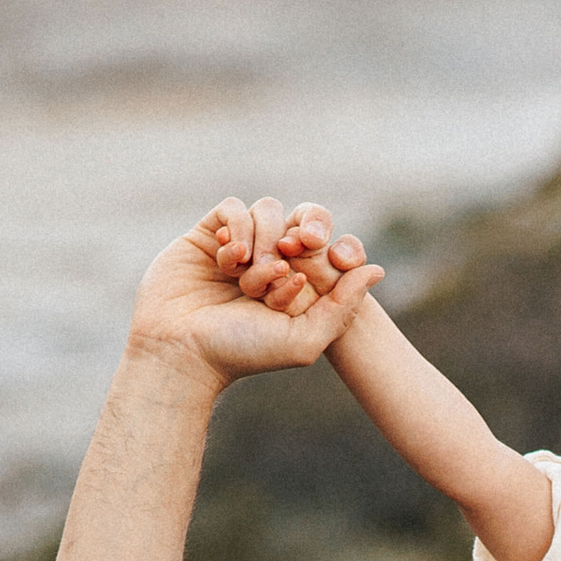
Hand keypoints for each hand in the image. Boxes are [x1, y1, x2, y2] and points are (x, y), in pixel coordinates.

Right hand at [126, 199, 384, 383]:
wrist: (182, 352)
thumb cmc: (242, 352)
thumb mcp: (304, 339)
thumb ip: (344, 306)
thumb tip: (378, 269)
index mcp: (298, 284)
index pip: (325, 246)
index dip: (325, 251)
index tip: (312, 274)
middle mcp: (270, 261)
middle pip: (298, 222)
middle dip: (296, 242)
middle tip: (280, 270)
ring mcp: (239, 246)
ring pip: (267, 211)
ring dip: (263, 240)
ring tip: (246, 275)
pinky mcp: (208, 235)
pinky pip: (232, 208)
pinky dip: (237, 229)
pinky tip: (229, 259)